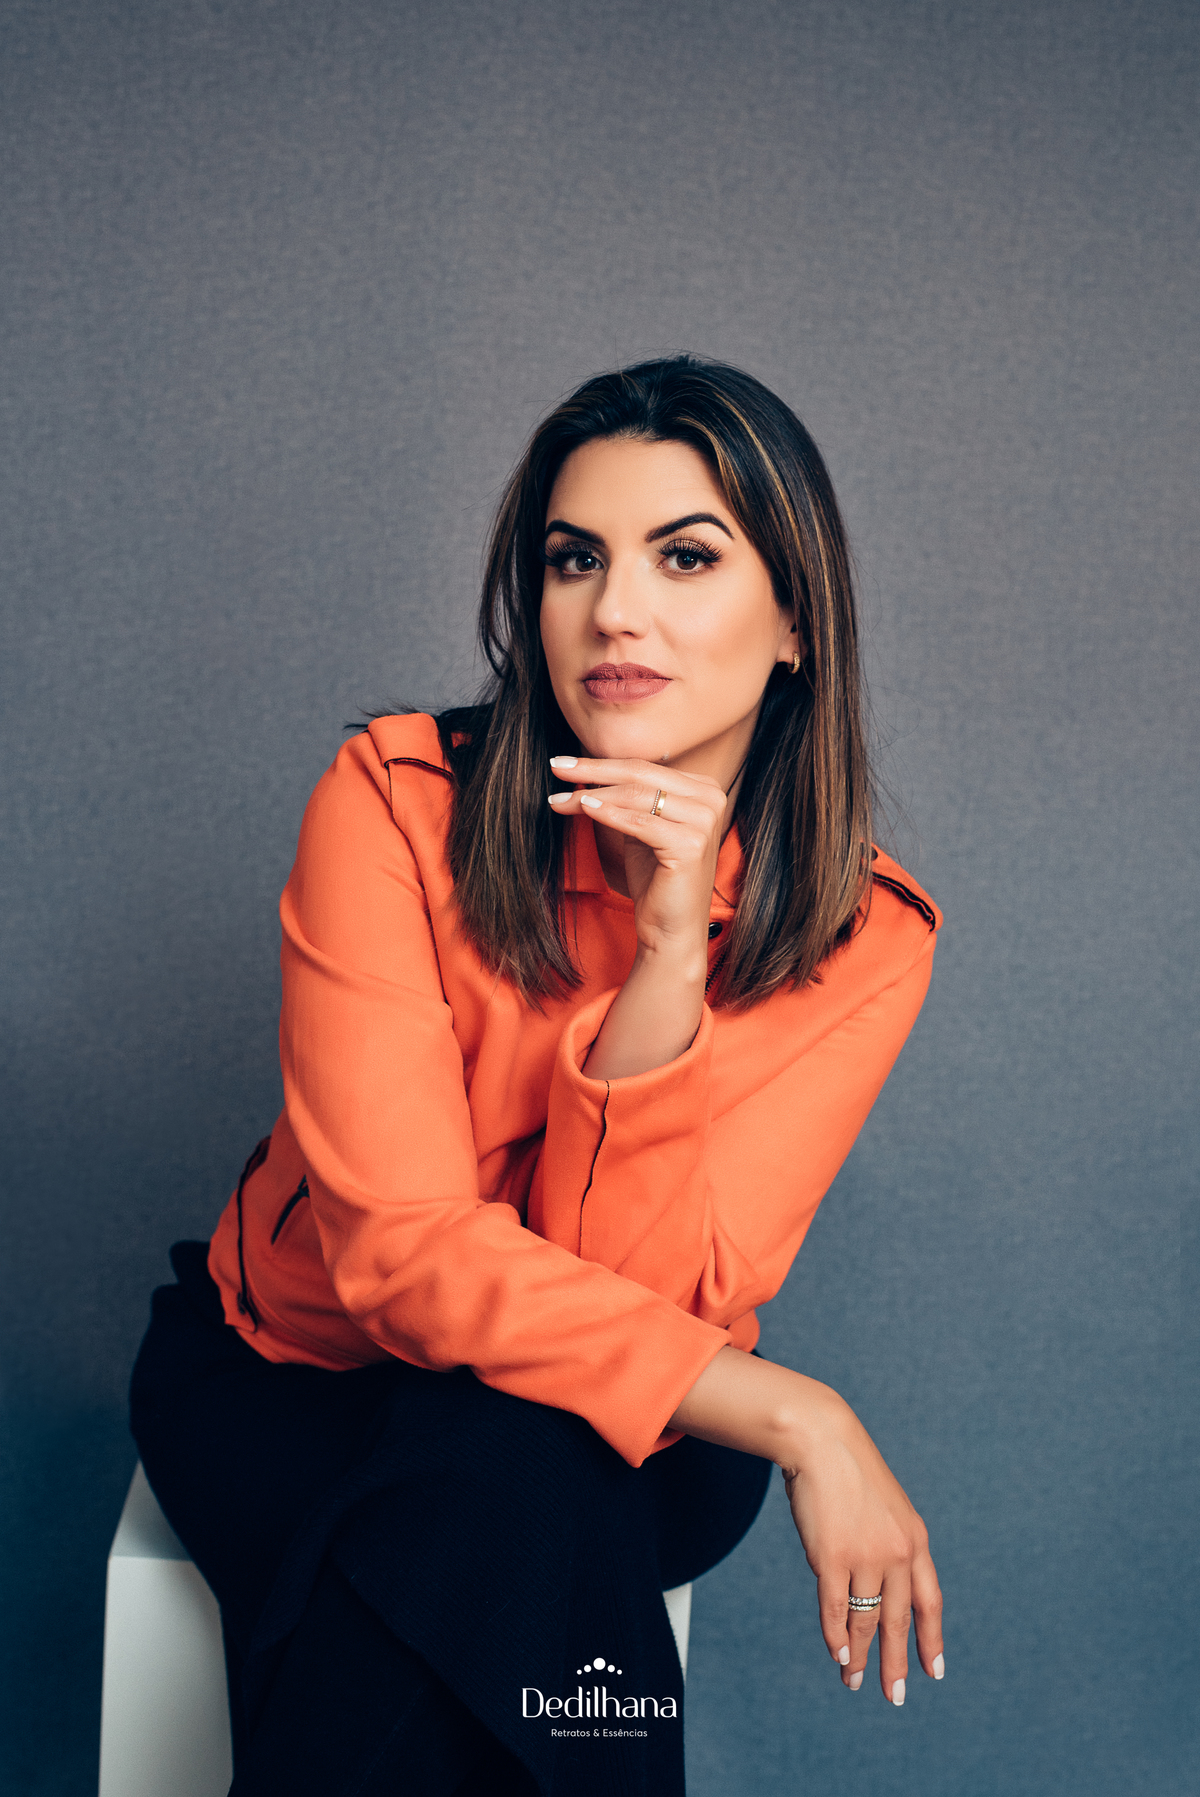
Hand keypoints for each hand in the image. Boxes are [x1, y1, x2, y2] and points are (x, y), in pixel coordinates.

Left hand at [547, 755, 727, 963]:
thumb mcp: (639, 829)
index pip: (644, 767)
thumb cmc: (656, 880)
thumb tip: (584, 771)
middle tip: (556, 766)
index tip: (565, 764)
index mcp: (703, 789)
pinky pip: (639, 822)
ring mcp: (704, 821)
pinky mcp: (691, 844)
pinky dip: (608, 814)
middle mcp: (710, 800)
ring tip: (560, 798)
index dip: (602, 764)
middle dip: (592, 770)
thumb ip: (626, 799)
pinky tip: (583, 808)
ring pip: (636, 795)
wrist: (671, 929)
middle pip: (640, 774)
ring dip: (592, 794)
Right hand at [669, 1347, 944, 1703]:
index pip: (930, 1601)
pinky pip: (837, 1608)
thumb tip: (874, 1585)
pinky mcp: (832, 1557)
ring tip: (854, 1681)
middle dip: (897, 1663)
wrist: (823, 1440)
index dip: (931, 1639)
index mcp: (915, 1540)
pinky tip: (837, 1654)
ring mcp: (865, 1556)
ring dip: (860, 1656)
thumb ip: (886, 1543)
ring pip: (866, 1621)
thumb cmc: (847, 1471)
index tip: (934, 1670)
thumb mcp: (884, 1506)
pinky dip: (836, 1635)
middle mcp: (897, 1553)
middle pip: (899, 1621)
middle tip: (896, 1696)